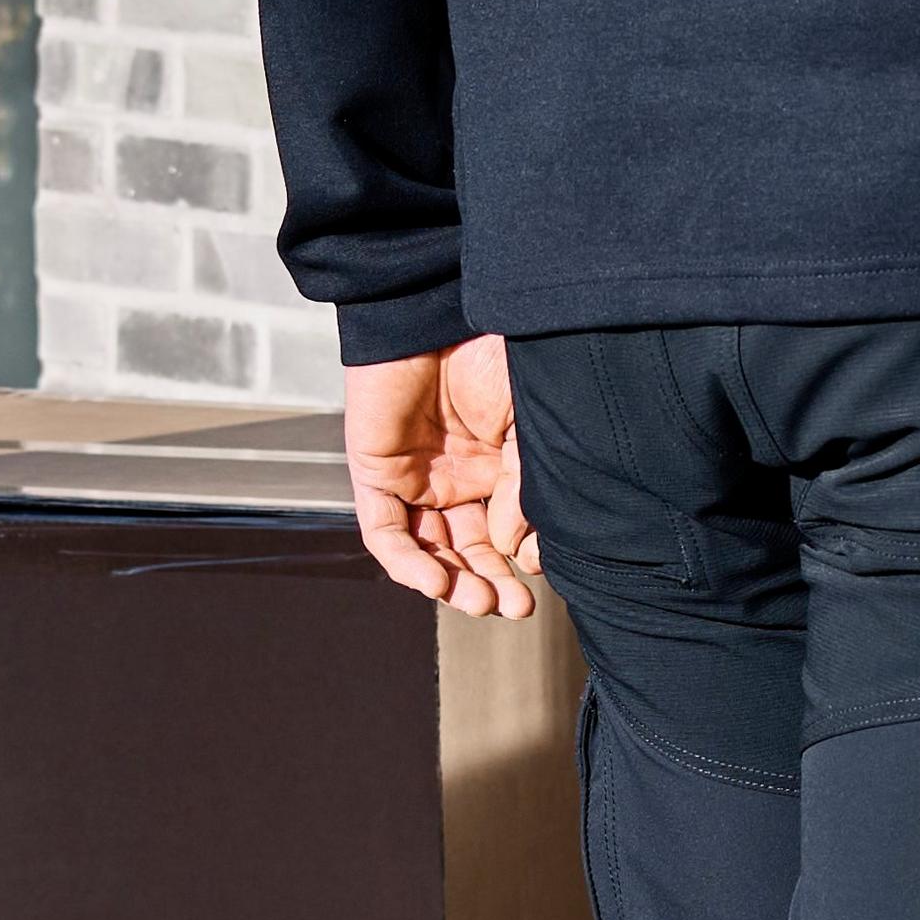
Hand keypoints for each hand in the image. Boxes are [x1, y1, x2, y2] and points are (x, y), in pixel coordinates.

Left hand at [342, 338, 537, 615]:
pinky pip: (387, 532)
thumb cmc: (488, 353)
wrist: (435, 312)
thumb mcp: (527, 425)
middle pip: (471, 550)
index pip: (508, 530)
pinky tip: (438, 580)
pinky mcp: (376, 473)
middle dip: (492, 583)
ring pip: (431, 549)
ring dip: (455, 582)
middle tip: (516, 608)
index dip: (523, 557)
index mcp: (497, 465)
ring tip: (482, 601)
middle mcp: (457, 477)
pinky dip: (410, 562)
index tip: (543, 571)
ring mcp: (415, 478)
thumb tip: (515, 548)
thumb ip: (523, 487)